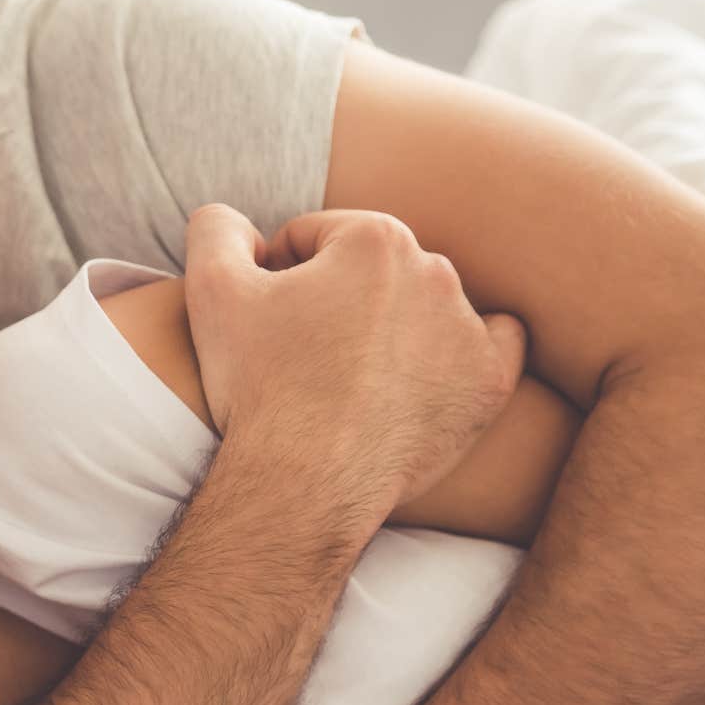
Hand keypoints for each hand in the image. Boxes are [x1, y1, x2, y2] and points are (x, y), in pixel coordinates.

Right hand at [181, 204, 527, 526]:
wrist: (306, 483)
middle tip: (302, 353)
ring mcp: (468, 328)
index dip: (278, 276)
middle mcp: (434, 270)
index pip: (316, 239)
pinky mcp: (488, 382)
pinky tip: (427, 370)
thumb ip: (217, 227)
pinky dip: (462, 351)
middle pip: (370, 269)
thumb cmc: (260, 387)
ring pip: (422, 304)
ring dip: (390, 325)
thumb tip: (237, 221)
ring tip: (349, 376)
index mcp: (374, 238)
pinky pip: (494, 342)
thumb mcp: (211, 290)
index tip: (266, 320)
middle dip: (336, 297)